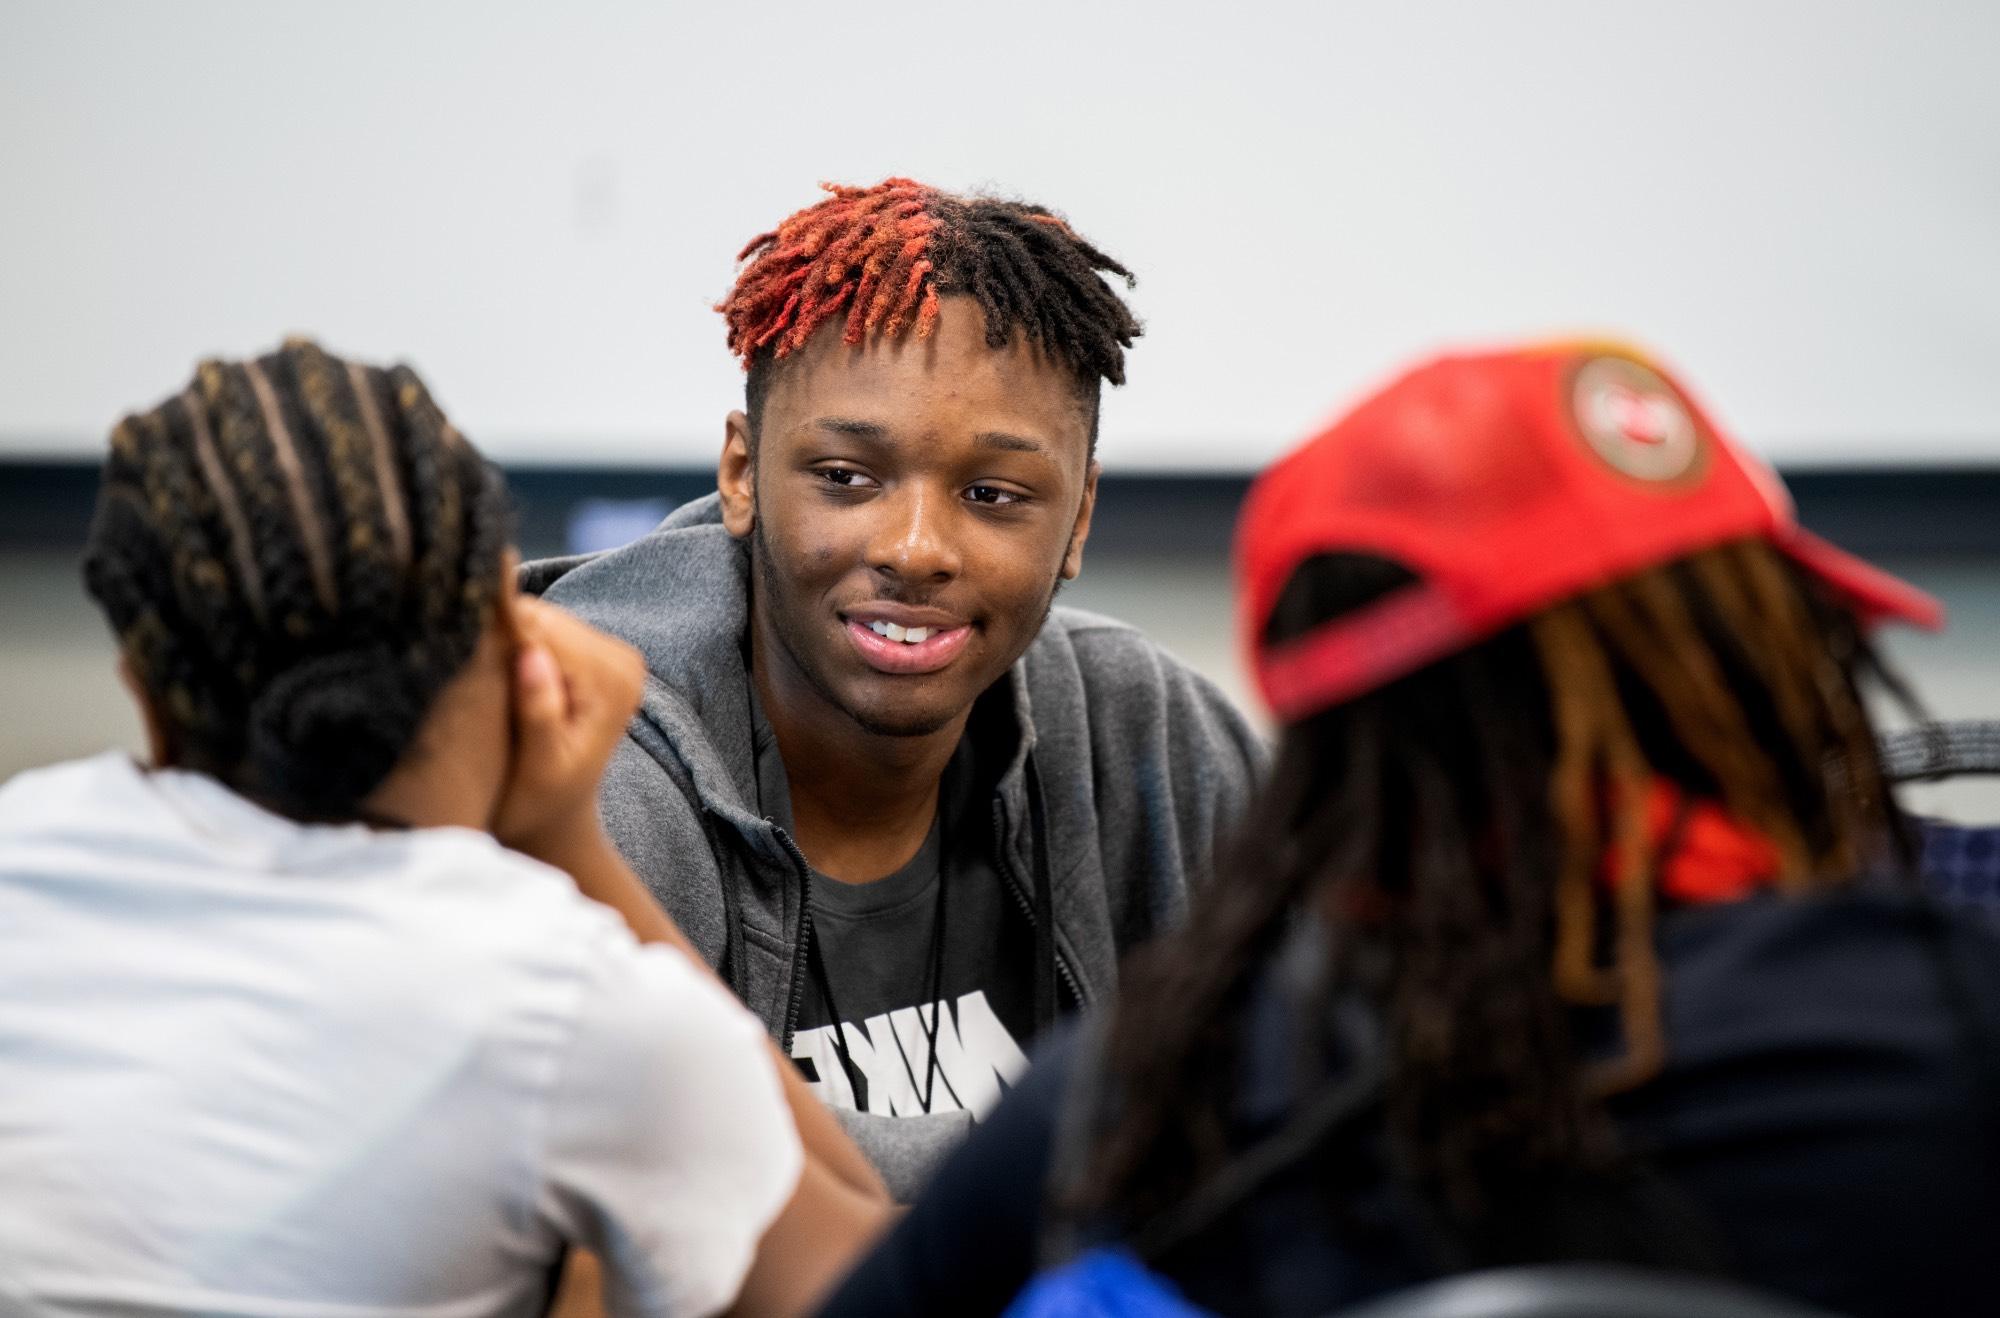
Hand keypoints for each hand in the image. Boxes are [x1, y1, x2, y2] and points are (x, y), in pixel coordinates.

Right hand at [492, 596, 645, 857]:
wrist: (554, 815)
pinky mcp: (594, 653)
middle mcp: (623, 661)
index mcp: (613, 684)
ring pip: (535, 619)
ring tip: (489, 692)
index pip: (541, 629)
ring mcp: (612, 653)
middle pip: (540, 617)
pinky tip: (502, 685)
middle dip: (501, 642)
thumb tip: (530, 656)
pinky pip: (539, 631)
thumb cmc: (538, 800)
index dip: (495, 639)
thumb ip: (538, 712)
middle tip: (477, 687)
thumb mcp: (539, 766)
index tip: (469, 670)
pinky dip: (513, 651)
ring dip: (504, 646)